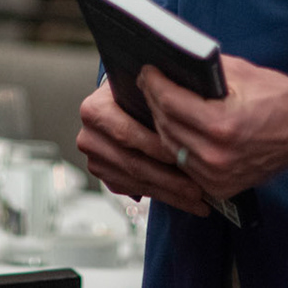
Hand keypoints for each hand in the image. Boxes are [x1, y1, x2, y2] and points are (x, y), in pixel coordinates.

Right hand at [76, 78, 210, 217]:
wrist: (119, 101)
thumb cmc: (138, 93)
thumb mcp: (144, 88)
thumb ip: (157, 99)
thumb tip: (187, 110)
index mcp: (94, 109)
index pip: (127, 132)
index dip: (158, 147)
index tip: (188, 156)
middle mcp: (89, 137)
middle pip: (133, 164)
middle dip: (169, 178)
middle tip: (198, 188)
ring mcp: (95, 160)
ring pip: (136, 182)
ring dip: (170, 193)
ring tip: (198, 198)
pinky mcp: (104, 176)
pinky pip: (136, 190)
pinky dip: (163, 196)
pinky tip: (186, 199)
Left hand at [138, 56, 287, 198]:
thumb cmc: (277, 97)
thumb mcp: (240, 73)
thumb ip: (203, 71)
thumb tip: (172, 64)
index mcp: (221, 124)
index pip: (171, 102)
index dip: (154, 84)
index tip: (147, 72)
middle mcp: (216, 155)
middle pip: (167, 126)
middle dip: (155, 101)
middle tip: (149, 84)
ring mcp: (218, 176)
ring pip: (172, 148)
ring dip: (162, 124)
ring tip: (158, 104)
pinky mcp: (221, 187)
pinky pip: (187, 165)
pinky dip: (179, 146)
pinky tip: (176, 128)